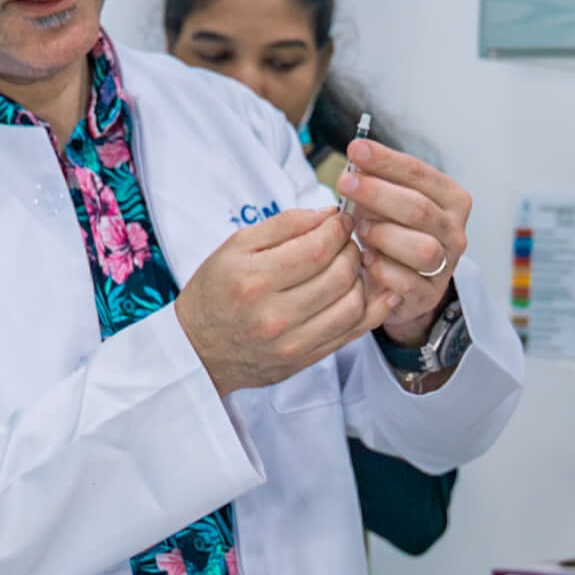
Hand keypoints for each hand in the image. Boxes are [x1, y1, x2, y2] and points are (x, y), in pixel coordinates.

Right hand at [176, 202, 374, 394]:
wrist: (198, 350)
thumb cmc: (215, 292)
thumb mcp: (236, 246)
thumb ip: (284, 224)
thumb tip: (329, 214)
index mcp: (253, 280)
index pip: (317, 249)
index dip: (339, 229)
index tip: (341, 220)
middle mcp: (273, 315)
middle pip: (340, 275)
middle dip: (352, 250)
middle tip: (345, 242)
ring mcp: (292, 343)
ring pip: (353, 304)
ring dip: (362, 278)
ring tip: (349, 266)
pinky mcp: (305, 360)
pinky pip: (353, 333)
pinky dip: (372, 309)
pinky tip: (376, 291)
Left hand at [338, 138, 475, 340]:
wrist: (401, 285)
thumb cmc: (392, 234)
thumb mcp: (386, 202)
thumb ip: (376, 181)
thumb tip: (356, 156)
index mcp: (450, 199)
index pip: (420, 174)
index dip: (387, 161)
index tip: (357, 150)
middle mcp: (454, 231)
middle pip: (419, 208)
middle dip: (378, 193)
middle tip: (345, 183)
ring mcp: (445, 265)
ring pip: (422, 248)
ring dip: (384, 235)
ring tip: (359, 230)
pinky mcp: (428, 294)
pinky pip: (407, 282)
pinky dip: (382, 269)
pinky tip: (365, 259)